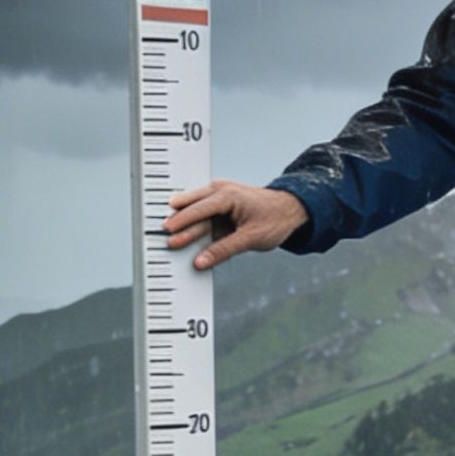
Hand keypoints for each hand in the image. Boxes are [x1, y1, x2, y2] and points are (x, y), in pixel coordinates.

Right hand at [163, 181, 308, 270]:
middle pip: (192, 207)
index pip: (199, 209)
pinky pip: (202, 215)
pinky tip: (183, 233)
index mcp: (228, 196)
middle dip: (178, 221)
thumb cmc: (274, 220)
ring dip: (184, 222)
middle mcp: (220, 192)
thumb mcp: (251, 238)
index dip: (182, 221)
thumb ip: (223, 250)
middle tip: (163, 233)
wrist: (291, 210)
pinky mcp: (220, 206)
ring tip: (170, 234)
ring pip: (195, 210)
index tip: (168, 232)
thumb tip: (200, 262)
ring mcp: (219, 197)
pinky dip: (193, 223)